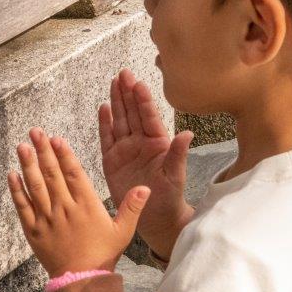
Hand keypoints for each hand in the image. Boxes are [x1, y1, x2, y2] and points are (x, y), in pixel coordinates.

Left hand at [7, 127, 150, 276]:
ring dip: (28, 165)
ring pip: (36, 187)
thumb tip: (146, 187)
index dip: (64, 154)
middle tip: (35, 132)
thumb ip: (133, 207)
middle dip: (43, 151)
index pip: (74, 174)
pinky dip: (17, 190)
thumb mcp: (123, 231)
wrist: (81, 280)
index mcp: (86, 206)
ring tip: (22, 146)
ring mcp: (47, 219)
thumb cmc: (103, 254)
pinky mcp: (33, 230)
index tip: (57, 139)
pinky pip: (23, 207)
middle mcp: (65, 209)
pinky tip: (12, 174)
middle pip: (52, 174)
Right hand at [99, 69, 194, 259]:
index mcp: (158, 143)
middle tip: (123, 73)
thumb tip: (188, 134)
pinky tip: (103, 108)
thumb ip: (178, 154)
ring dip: (117, 101)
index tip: (139, 83)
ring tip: (113, 82)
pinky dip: (105, 123)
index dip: (143, 100)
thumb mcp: (175, 176)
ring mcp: (126, 150)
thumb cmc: (170, 197)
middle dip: (128, 92)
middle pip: (133, 113)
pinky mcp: (112, 160)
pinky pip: (107, 138)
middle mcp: (141, 142)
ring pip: (120, 120)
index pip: (149, 117)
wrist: (156, 218)